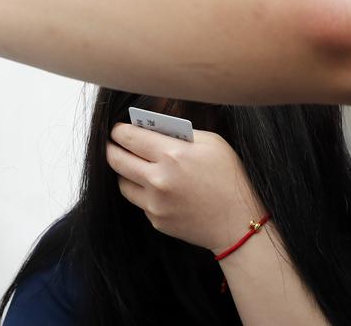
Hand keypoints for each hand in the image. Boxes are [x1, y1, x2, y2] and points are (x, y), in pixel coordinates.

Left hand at [107, 123, 264, 253]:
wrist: (239, 223)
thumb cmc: (230, 178)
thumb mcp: (212, 143)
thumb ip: (181, 133)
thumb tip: (156, 129)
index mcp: (172, 155)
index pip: (129, 137)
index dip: (118, 130)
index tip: (117, 129)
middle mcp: (158, 179)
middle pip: (116, 160)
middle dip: (111, 148)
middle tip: (113, 143)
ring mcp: (154, 203)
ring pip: (122, 182)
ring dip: (124, 171)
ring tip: (131, 163)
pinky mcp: (156, 220)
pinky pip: (139, 201)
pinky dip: (143, 191)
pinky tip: (156, 186)